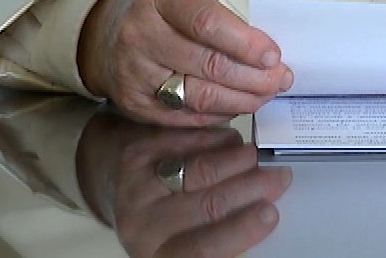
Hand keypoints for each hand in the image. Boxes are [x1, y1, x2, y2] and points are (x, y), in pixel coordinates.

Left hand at [75, 114, 291, 257]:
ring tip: (257, 157)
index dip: (241, 230)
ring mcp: (137, 188)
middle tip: (278, 178)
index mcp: (158, 255)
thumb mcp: (182, 239)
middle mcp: (142, 227)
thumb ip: (213, 234)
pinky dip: (216, 139)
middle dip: (251, 188)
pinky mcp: (137, 153)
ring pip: (200, 170)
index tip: (270, 213)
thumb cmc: (157, 217)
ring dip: (238, 161)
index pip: (202, 250)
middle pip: (208, 205)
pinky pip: (187, 142)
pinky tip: (232, 141)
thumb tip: (263, 214)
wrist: (107, 179)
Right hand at [78, 0, 293, 125]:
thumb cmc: (159, 10)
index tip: (273, 55)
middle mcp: (139, 36)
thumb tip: (267, 57)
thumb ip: (223, 21)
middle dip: (253, 77)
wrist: (104, 30)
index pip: (207, 24)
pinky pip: (185, 116)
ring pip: (199, 95)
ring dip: (241, 99)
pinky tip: (237, 106)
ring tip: (265, 95)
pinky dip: (218, 113)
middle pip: (208, 64)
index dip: (246, 43)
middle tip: (279, 80)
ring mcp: (134, 73)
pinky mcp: (134, 104)